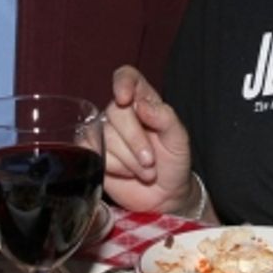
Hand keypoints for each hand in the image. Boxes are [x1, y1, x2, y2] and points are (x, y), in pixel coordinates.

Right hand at [102, 66, 193, 214]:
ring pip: (106, 137)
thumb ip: (165, 118)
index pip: (127, 77)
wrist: (165, 195)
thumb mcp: (179, 139)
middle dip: (135, 141)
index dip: (122, 83)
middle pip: (115, 112)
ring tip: (145, 170)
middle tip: (151, 161)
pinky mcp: (93, 152)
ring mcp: (105, 132)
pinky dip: (114, 167)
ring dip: (129, 160)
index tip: (125, 99)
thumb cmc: (174, 162)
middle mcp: (121, 113)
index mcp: (143, 100)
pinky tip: (126, 172)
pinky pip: (93, 152)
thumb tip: (141, 104)